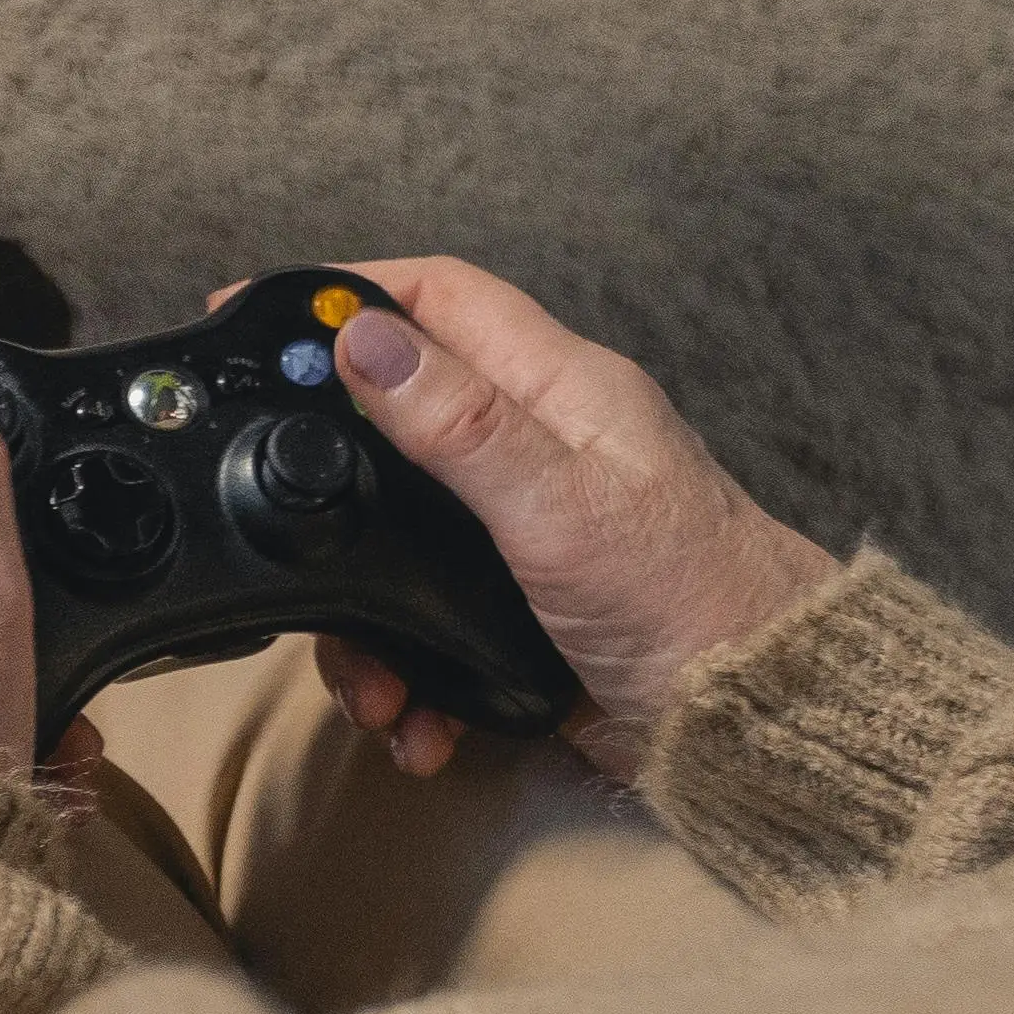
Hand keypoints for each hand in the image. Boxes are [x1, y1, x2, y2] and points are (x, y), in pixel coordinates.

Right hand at [280, 260, 838, 780]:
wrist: (756, 721)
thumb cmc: (692, 600)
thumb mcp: (558, 504)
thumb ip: (459, 422)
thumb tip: (364, 338)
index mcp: (561, 390)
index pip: (439, 298)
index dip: (345, 291)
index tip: (257, 310)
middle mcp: (539, 447)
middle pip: (395, 415)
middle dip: (330, 469)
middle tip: (265, 504)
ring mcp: (524, 527)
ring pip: (393, 533)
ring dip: (359, 608)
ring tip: (368, 677)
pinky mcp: (515, 602)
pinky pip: (420, 618)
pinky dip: (401, 667)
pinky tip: (412, 712)